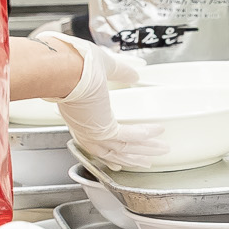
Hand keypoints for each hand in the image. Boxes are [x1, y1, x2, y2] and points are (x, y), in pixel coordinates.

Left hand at [41, 33, 165, 168]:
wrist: (65, 68)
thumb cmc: (74, 65)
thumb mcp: (102, 69)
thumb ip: (119, 72)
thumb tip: (134, 74)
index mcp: (79, 118)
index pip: (95, 142)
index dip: (109, 152)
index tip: (118, 161)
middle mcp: (85, 130)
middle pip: (112, 152)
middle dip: (132, 158)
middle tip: (146, 162)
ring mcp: (93, 132)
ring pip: (123, 149)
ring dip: (145, 150)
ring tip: (162, 149)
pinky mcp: (104, 130)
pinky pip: (129, 137)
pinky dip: (145, 135)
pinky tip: (157, 131)